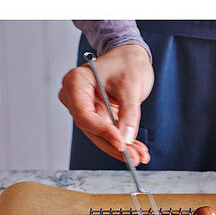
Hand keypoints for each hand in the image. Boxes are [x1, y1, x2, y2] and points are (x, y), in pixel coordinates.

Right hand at [58, 45, 154, 165]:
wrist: (131, 56)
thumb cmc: (128, 63)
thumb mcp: (131, 86)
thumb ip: (129, 113)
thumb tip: (125, 139)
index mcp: (76, 83)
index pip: (84, 115)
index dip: (102, 131)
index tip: (122, 143)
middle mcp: (75, 97)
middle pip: (91, 129)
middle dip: (114, 145)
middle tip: (134, 158)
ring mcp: (84, 107)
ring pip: (100, 134)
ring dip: (121, 148)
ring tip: (140, 157)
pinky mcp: (96, 114)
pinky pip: (107, 131)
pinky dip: (123, 141)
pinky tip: (138, 152)